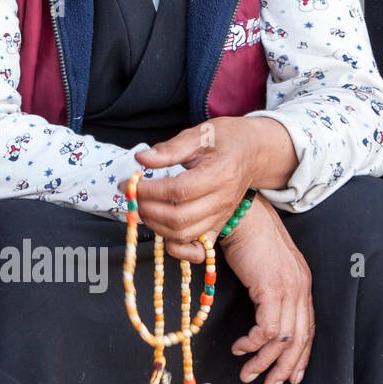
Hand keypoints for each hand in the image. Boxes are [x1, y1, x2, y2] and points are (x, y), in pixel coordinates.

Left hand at [134, 116, 290, 261]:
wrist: (254, 153)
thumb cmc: (225, 140)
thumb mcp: (199, 134)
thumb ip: (170, 149)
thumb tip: (141, 159)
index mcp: (220, 175)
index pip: (178, 191)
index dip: (149, 190)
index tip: (128, 183)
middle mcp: (223, 201)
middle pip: (179, 217)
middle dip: (147, 209)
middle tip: (130, 196)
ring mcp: (222, 216)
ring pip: (184, 234)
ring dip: (155, 225)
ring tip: (141, 207)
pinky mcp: (219, 225)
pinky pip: (199, 249)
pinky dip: (178, 249)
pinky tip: (162, 232)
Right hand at [220, 196, 313, 383]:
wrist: (237, 209)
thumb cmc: (242, 230)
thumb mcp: (259, 263)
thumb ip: (261, 285)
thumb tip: (253, 309)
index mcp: (299, 281)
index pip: (307, 327)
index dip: (299, 355)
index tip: (289, 375)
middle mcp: (300, 287)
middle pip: (300, 339)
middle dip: (284, 368)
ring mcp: (289, 288)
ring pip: (285, 340)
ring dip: (265, 362)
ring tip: (249, 374)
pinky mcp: (272, 288)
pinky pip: (268, 329)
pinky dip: (253, 344)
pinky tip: (240, 347)